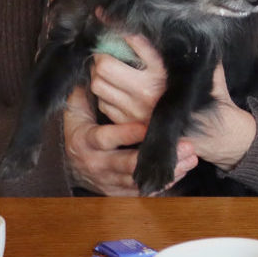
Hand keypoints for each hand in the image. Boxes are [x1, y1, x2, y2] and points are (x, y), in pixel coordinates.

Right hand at [62, 84, 197, 195]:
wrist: (66, 165)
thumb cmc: (78, 130)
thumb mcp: (76, 112)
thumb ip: (85, 93)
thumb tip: (95, 64)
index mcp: (85, 142)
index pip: (106, 138)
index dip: (127, 133)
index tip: (150, 126)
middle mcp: (95, 164)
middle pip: (127, 163)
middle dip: (155, 155)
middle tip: (186, 146)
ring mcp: (106, 181)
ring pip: (138, 179)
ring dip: (167, 170)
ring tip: (190, 158)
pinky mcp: (116, 192)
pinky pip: (141, 191)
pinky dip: (161, 184)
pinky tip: (181, 172)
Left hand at [90, 32, 256, 172]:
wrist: (211, 132)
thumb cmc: (208, 95)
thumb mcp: (207, 67)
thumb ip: (196, 48)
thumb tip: (189, 24)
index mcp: (163, 72)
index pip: (133, 41)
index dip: (115, 24)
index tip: (104, 14)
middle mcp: (146, 91)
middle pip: (104, 64)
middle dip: (102, 53)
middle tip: (107, 49)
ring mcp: (133, 109)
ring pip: (98, 84)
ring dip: (98, 73)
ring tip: (107, 67)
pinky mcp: (127, 123)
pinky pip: (103, 103)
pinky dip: (104, 92)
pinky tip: (114, 88)